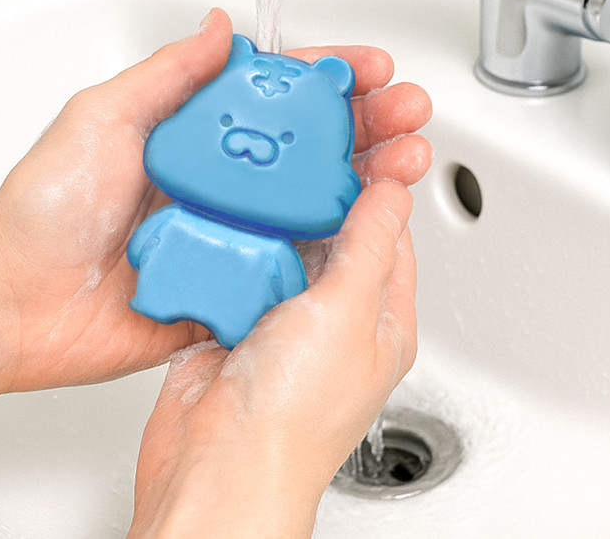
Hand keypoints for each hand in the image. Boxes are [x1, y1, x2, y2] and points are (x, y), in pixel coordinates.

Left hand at [0, 8, 431, 393]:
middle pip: (312, 149)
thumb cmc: (40, 211)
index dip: (328, 80)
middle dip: (369, 127)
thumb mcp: (102, 115)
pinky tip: (371, 229)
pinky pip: (294, 270)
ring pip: (316, 206)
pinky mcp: (231, 288)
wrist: (11, 302)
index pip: (277, 99)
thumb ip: (169, 73)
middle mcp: (220, 184)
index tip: (369, 68)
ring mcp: (230, 237)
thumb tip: (220, 26)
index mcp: (194, 137)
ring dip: (368, 184)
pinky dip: (336, 252)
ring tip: (407, 165)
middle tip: (409, 115)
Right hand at [128, 180, 419, 537]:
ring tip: (261, 173)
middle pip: (331, 237)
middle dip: (317, 195)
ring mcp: (281, 324)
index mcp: (380, 321)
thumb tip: (392, 191)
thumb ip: (370, 244)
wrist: (218, 467)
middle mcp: (333, 322)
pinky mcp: (231, 327)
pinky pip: (233, 272)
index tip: (362, 142)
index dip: (377, 187)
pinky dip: (226, 248)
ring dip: (268, 220)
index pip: (389, 236)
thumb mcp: (348, 312)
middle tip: (301, 146)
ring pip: (279, 250)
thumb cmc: (295, 420)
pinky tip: (220, 220)